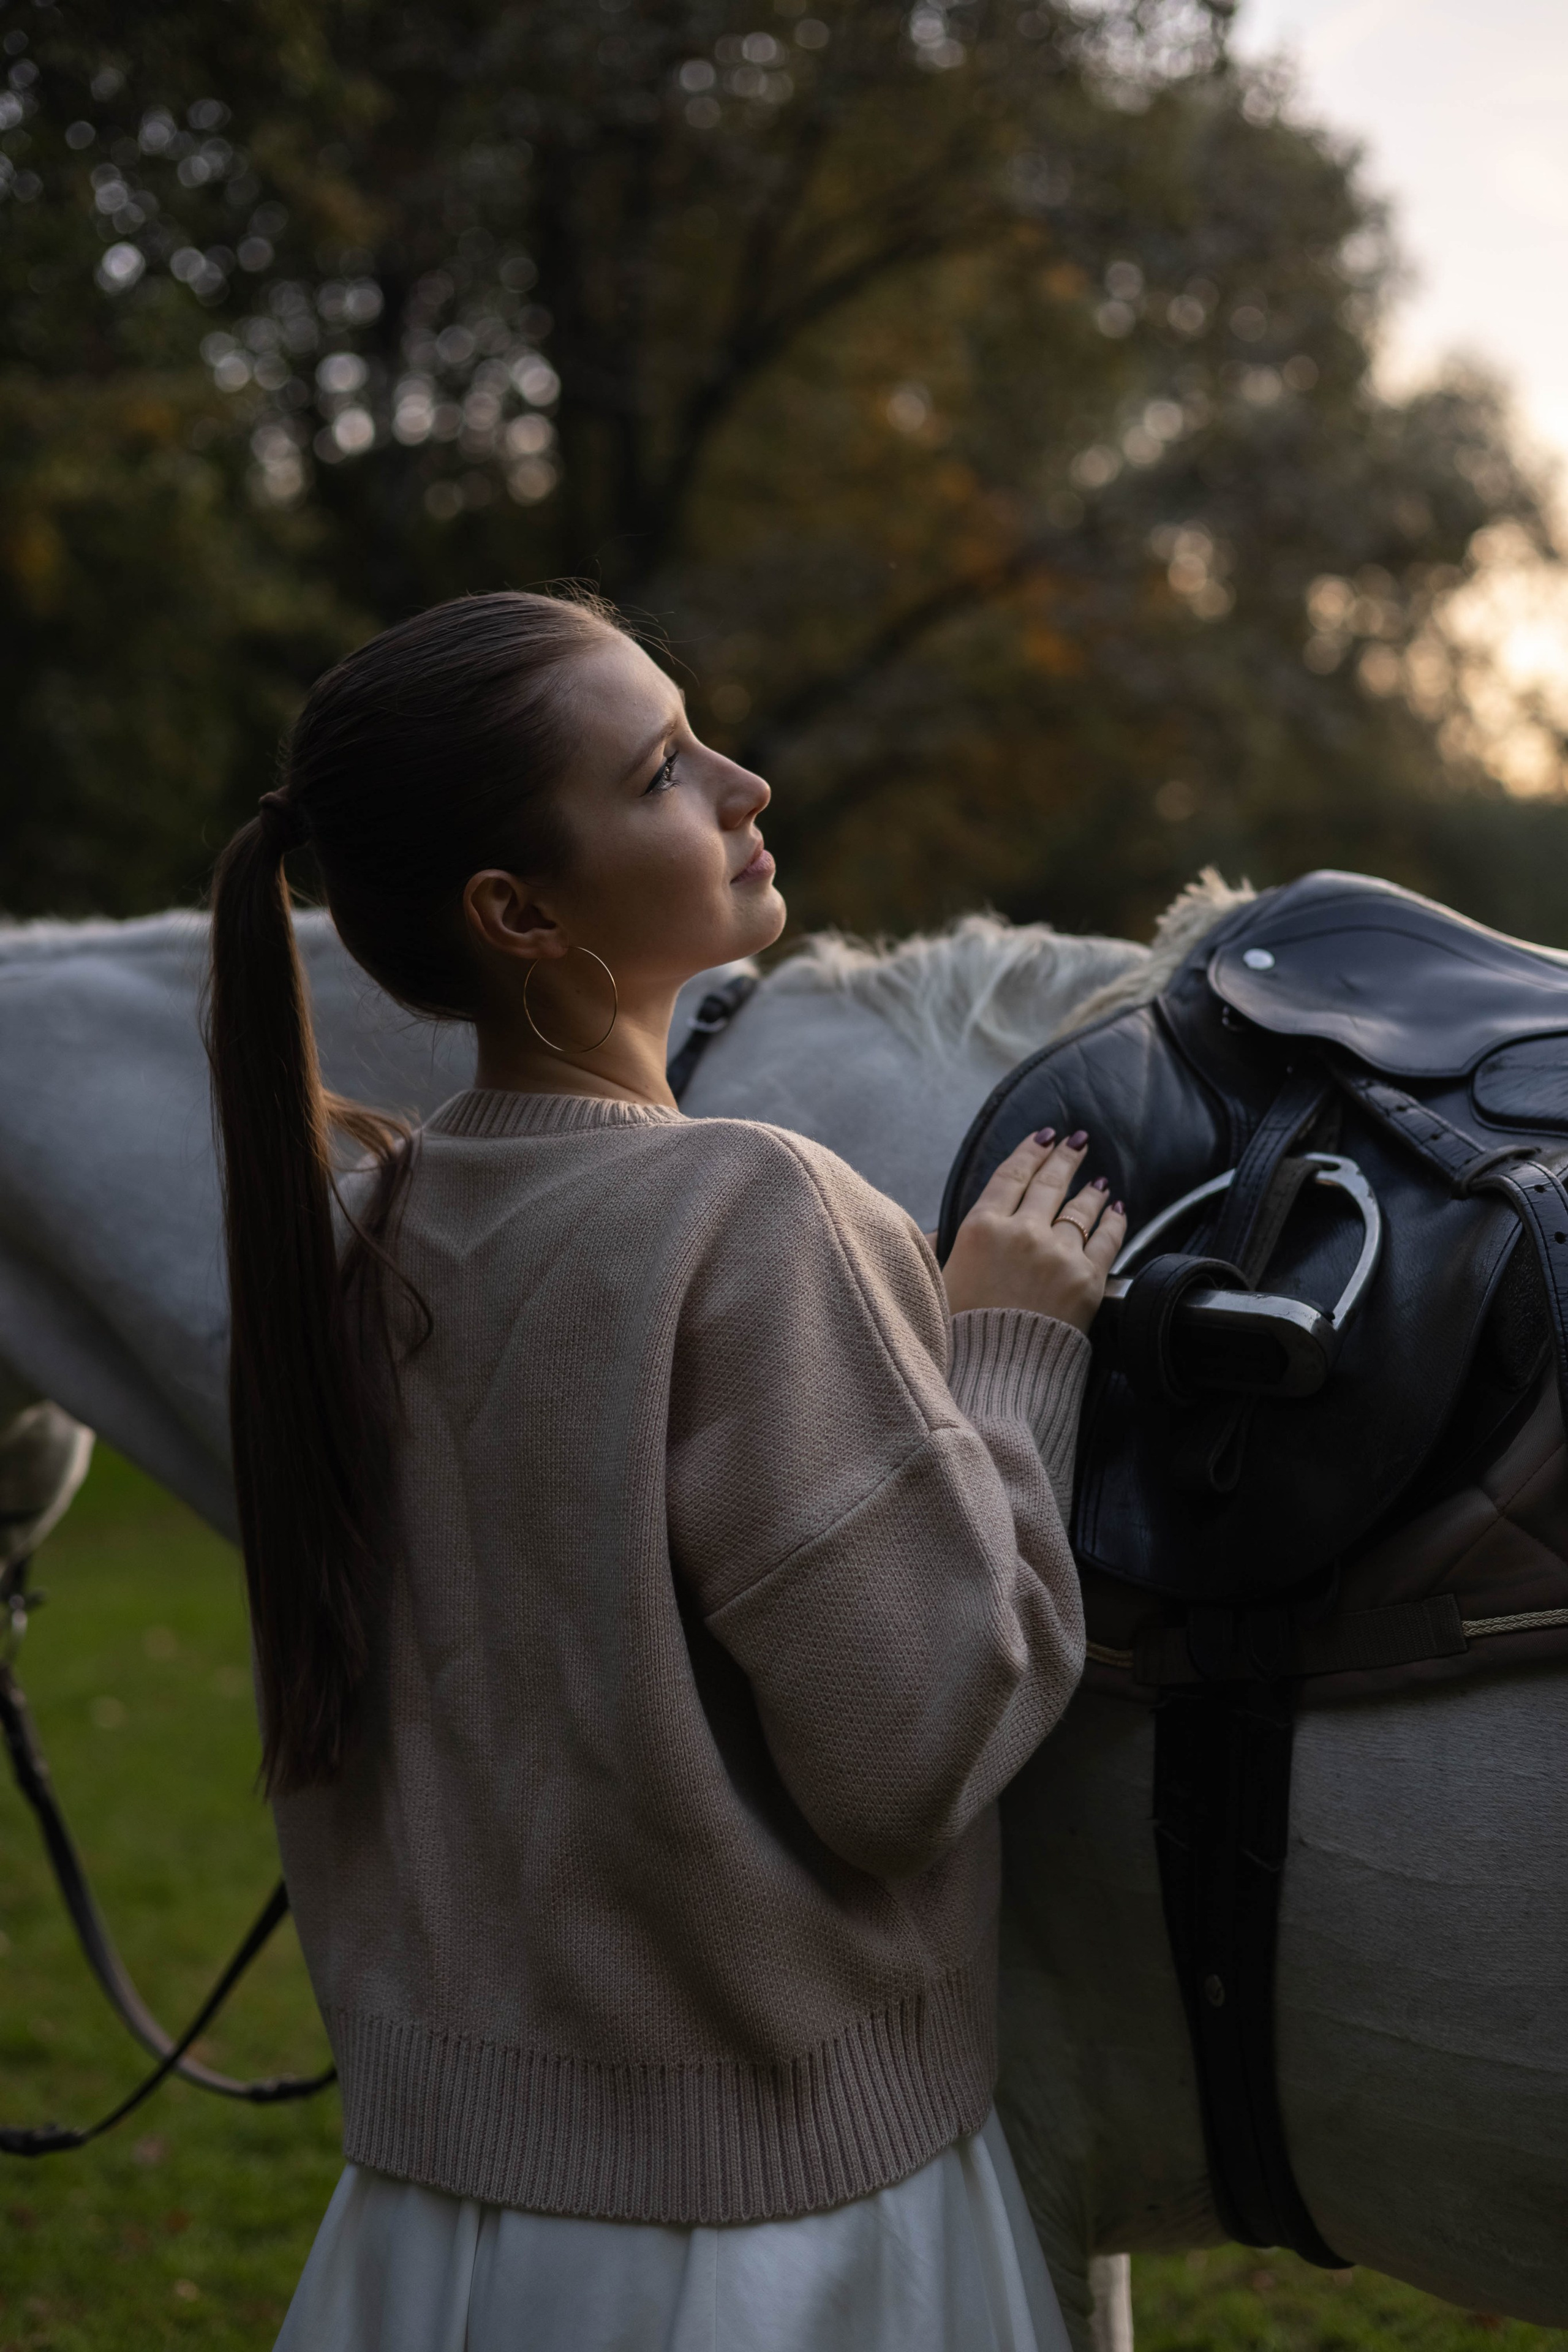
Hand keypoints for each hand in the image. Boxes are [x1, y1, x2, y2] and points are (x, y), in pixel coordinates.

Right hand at [941, 1128, 1126, 1334]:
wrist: (996, 1375)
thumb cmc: (961, 1332)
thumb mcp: (936, 1280)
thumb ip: (938, 1247)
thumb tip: (935, 1230)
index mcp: (981, 1228)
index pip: (1010, 1175)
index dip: (1030, 1152)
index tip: (1044, 1136)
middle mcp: (1022, 1232)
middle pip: (1049, 1183)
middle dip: (1065, 1158)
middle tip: (1077, 1142)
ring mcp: (1058, 1253)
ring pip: (1080, 1208)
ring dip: (1090, 1189)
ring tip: (1097, 1179)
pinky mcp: (1087, 1278)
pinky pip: (1107, 1238)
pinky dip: (1114, 1220)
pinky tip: (1117, 1208)